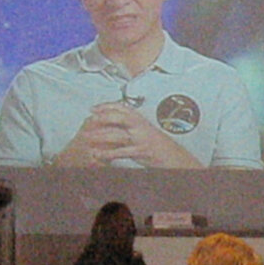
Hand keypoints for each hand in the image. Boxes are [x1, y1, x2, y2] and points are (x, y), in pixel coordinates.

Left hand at [51, 102, 204, 167]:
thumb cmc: (160, 147)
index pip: (122, 107)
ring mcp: (142, 138)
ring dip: (101, 136)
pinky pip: (122, 151)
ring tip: (88, 138)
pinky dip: (108, 153)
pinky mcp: (142, 151)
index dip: (106, 106)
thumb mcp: (145, 133)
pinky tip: (99, 155)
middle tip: (88, 121)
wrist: (176, 158)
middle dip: (102, 118)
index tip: (94, 108)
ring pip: (118, 134)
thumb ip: (130, 128)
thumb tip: (113, 126)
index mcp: (142, 119)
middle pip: (119, 117)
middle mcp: (142, 126)